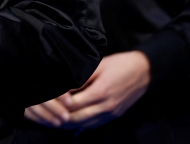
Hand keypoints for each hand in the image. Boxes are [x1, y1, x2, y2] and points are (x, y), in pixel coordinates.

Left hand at [24, 52, 150, 129]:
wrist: (143, 72)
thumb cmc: (119, 64)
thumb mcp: (98, 66)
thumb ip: (81, 77)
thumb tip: (65, 87)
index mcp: (100, 91)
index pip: (74, 103)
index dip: (60, 104)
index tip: (48, 100)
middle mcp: (105, 106)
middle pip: (77, 117)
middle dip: (60, 117)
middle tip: (46, 114)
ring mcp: (110, 113)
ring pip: (84, 124)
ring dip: (68, 124)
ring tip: (53, 120)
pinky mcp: (113, 116)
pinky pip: (93, 125)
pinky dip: (80, 125)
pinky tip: (70, 121)